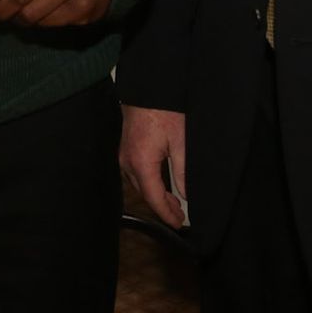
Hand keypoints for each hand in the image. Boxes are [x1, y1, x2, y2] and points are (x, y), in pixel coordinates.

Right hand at [119, 104, 186, 227]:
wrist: (148, 88)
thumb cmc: (163, 109)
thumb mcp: (181, 142)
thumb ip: (183, 172)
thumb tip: (187, 194)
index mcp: (141, 163)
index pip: (154, 198)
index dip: (166, 214)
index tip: (178, 224)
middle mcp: (127, 162)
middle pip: (145, 194)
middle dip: (161, 207)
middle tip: (179, 217)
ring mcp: (124, 155)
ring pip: (139, 185)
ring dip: (155, 196)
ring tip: (173, 204)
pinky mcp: (126, 149)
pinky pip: (136, 174)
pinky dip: (149, 183)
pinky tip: (161, 184)